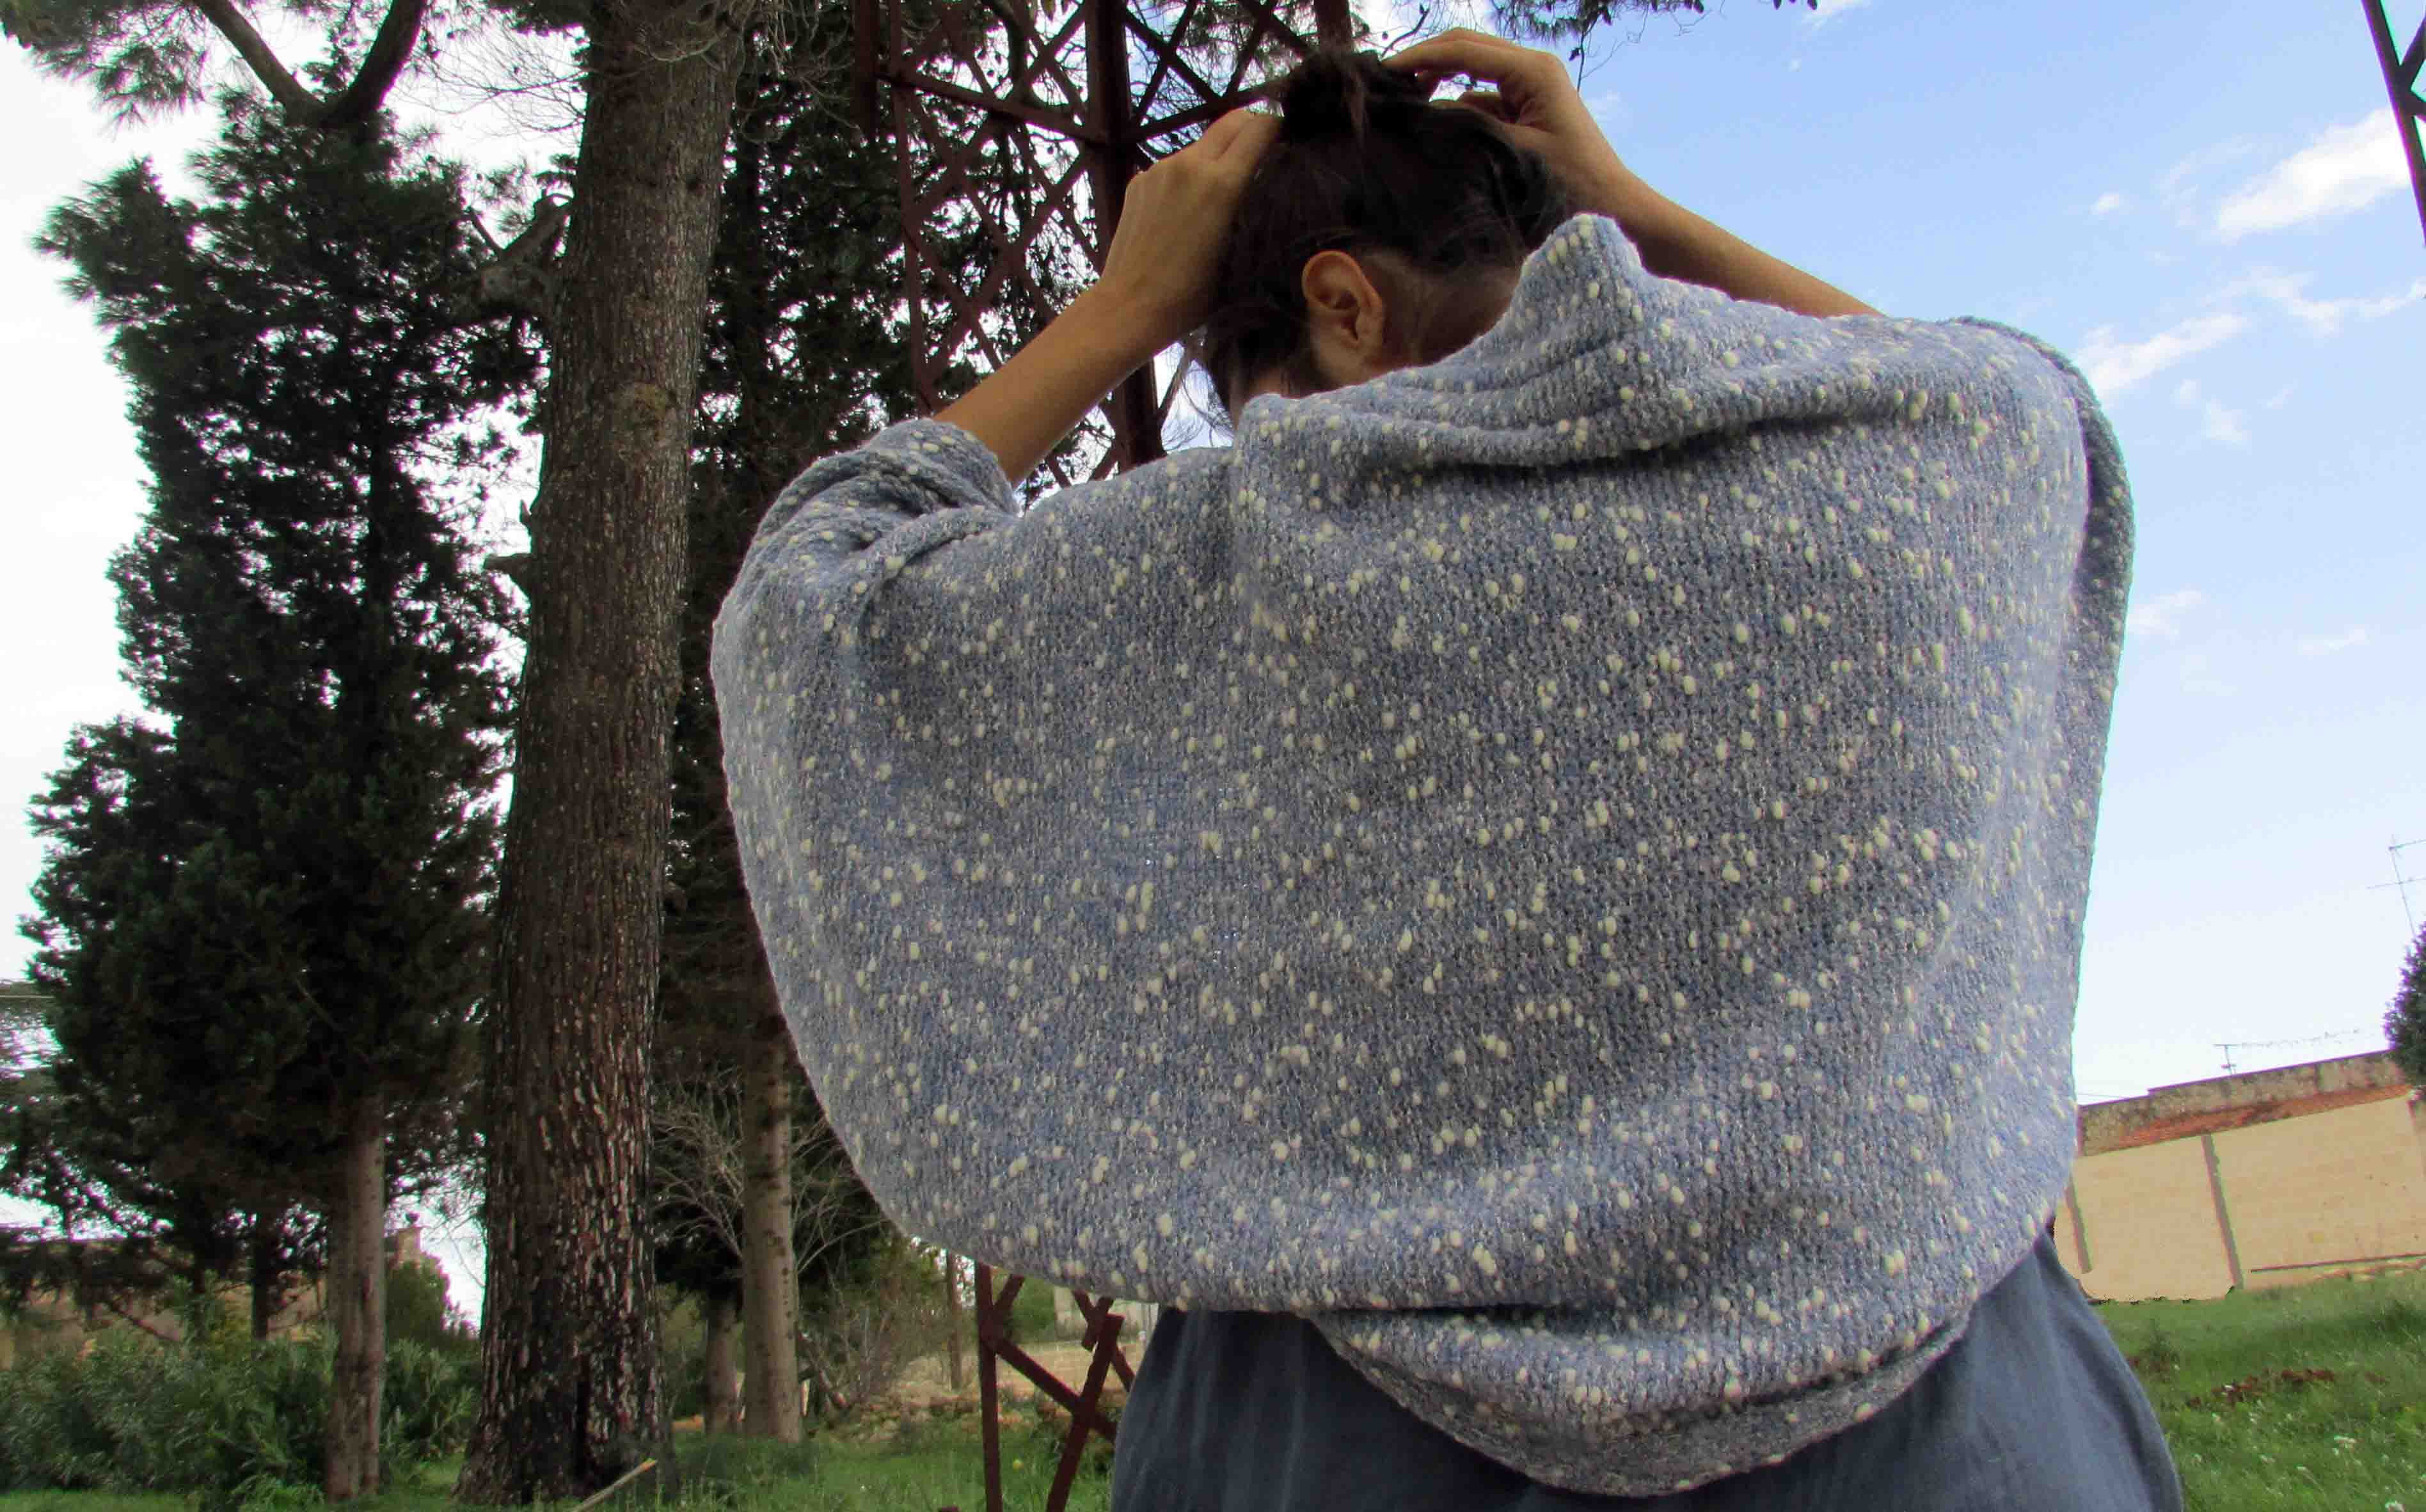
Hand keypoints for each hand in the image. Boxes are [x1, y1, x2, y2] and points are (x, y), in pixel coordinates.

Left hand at [1096, 106, 1283, 350]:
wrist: (1131, 306)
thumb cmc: (1192, 296)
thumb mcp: (1239, 254)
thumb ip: (1254, 210)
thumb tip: (1268, 182)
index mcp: (1221, 183)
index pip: (1260, 127)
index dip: (1278, 129)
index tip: (1286, 143)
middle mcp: (1189, 164)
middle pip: (1232, 121)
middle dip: (1251, 130)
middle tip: (1262, 154)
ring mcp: (1160, 169)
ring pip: (1202, 145)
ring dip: (1217, 157)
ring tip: (1219, 195)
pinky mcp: (1140, 179)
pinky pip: (1175, 165)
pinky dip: (1188, 176)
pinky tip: (1185, 211)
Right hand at [1384, 29, 1651, 223]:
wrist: (1611, 201)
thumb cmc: (1572, 182)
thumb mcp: (1513, 151)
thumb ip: (1470, 126)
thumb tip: (1427, 111)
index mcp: (1533, 70)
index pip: (1464, 50)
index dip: (1421, 57)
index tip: (1386, 71)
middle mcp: (1532, 66)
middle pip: (1467, 47)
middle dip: (1427, 60)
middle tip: (1390, 82)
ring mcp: (1530, 83)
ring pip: (1473, 68)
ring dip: (1441, 79)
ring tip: (1407, 101)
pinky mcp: (1527, 102)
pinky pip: (1484, 93)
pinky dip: (1460, 103)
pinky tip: (1438, 121)